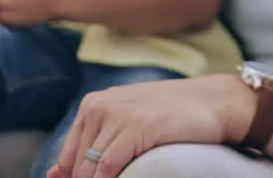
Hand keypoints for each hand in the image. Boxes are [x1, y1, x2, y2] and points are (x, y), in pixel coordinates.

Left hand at [47, 74, 251, 177]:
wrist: (218, 102)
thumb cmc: (177, 114)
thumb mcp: (130, 120)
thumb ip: (97, 141)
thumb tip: (54, 173)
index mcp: (93, 103)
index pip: (68, 155)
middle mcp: (99, 106)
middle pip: (77, 165)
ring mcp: (116, 115)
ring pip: (90, 169)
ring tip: (123, 176)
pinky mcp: (134, 128)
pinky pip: (107, 169)